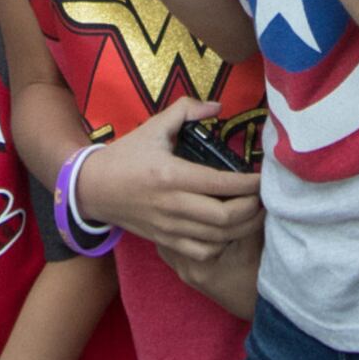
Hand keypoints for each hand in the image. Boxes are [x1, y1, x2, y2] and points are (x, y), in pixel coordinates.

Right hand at [74, 104, 264, 257]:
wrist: (93, 188)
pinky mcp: (165, 241)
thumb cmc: (126, 155)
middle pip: (225, 217)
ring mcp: (169, 227)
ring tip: (255, 215)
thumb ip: (186, 111)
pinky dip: (220, 245)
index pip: (221, 183)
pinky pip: (201, 252)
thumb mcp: (153, 127)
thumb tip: (218, 106)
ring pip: (217, 238)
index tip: (264, 178)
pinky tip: (228, 231)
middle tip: (265, 198)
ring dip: (242, 228)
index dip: (250, 183)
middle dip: (252, 209)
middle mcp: (173, 204)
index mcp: (172, 175)